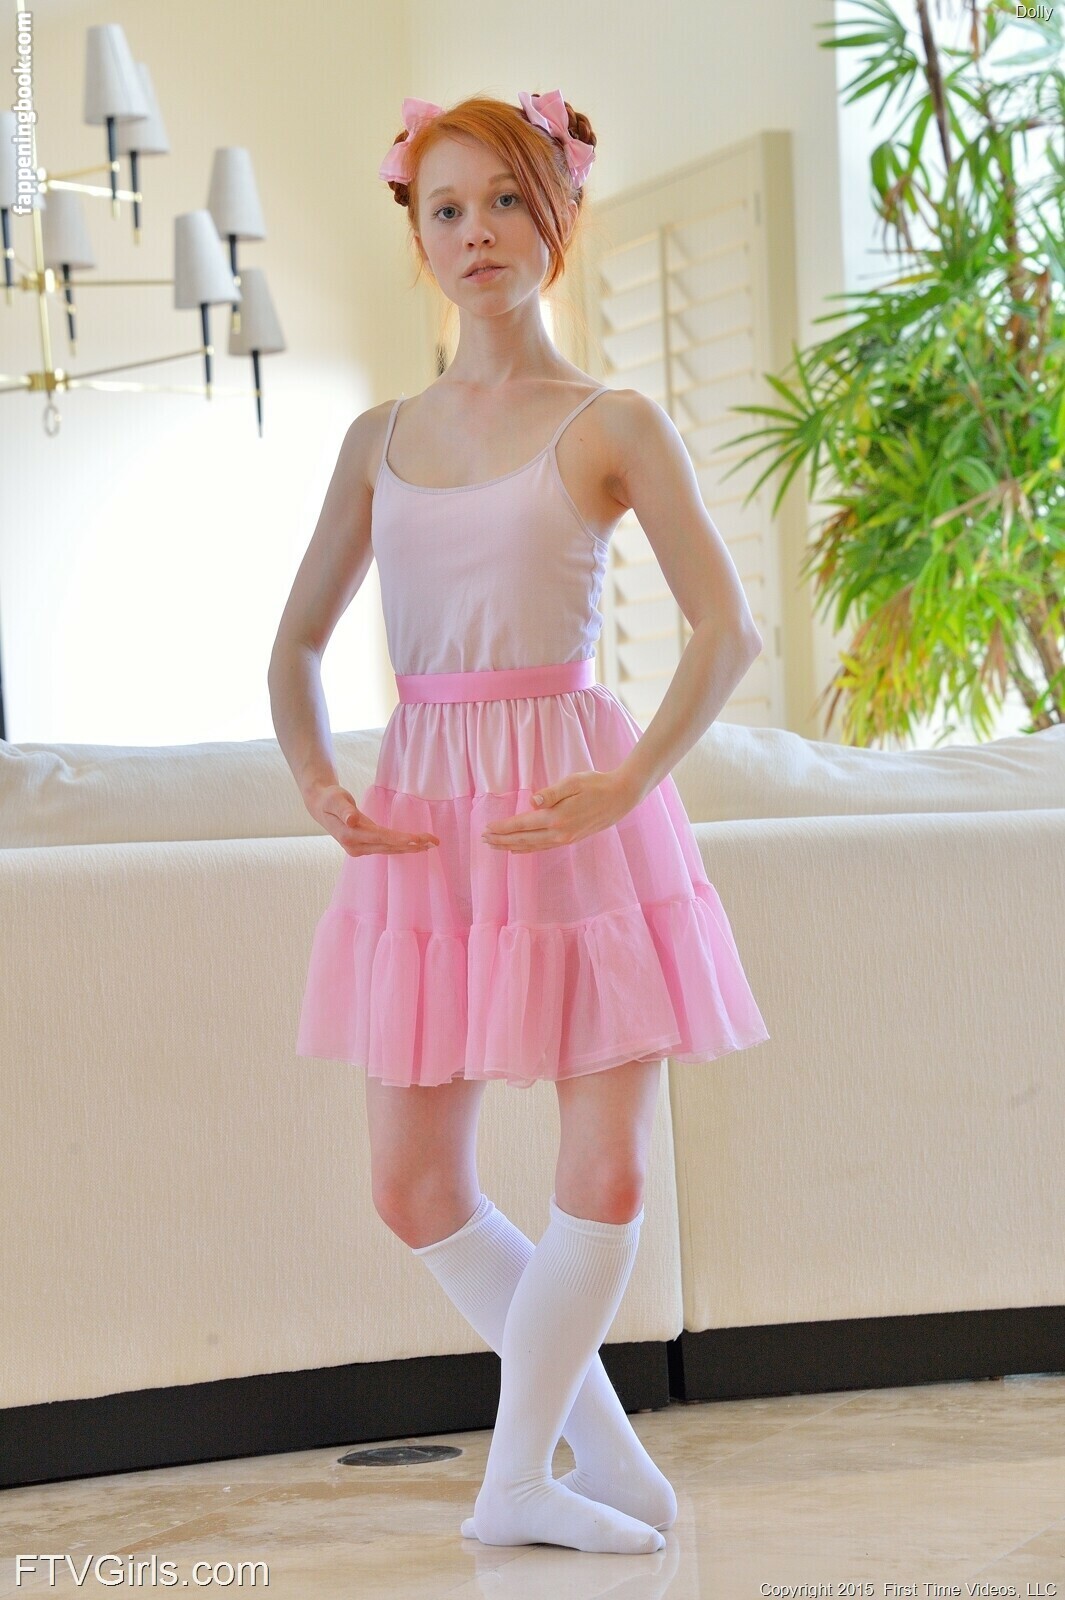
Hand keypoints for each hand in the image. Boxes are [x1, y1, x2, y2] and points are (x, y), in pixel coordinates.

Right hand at [305, 781, 439, 857]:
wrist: (320, 806)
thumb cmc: (330, 798)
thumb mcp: (335, 799)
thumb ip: (344, 810)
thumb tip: (352, 820)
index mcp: (350, 835)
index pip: (381, 838)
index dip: (401, 839)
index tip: (420, 839)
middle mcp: (356, 846)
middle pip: (389, 846)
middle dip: (413, 844)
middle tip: (435, 841)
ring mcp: (359, 849)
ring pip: (389, 849)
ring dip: (410, 848)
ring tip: (430, 845)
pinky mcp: (363, 847)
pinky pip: (385, 848)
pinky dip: (401, 847)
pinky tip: (415, 846)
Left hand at [481, 769, 639, 852]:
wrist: (621, 797)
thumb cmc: (596, 784)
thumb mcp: (573, 782)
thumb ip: (551, 792)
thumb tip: (532, 800)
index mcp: (557, 818)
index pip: (522, 825)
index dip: (503, 827)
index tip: (487, 828)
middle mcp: (559, 833)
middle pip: (523, 840)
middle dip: (501, 840)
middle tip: (483, 839)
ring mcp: (565, 839)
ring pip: (532, 846)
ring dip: (511, 846)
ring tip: (495, 846)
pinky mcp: (570, 839)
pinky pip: (543, 848)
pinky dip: (528, 849)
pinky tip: (519, 849)